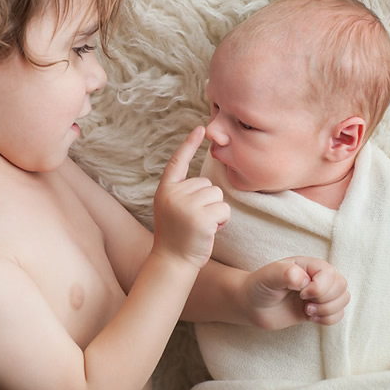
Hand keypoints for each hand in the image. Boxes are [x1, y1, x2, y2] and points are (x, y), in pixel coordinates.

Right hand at [153, 126, 230, 268]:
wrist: (172, 261)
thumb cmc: (177, 236)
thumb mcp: (173, 209)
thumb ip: (185, 193)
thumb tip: (208, 184)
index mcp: (166, 190)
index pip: (178, 162)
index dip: (189, 144)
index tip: (201, 128)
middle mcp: (174, 194)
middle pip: (207, 184)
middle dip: (208, 202)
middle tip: (194, 221)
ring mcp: (186, 205)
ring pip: (217, 196)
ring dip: (216, 212)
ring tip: (200, 227)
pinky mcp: (201, 218)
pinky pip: (224, 209)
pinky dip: (222, 222)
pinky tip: (209, 232)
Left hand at [243, 257, 349, 329]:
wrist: (251, 306)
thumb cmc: (259, 286)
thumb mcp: (268, 276)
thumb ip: (286, 273)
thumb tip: (305, 280)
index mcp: (308, 264)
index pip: (330, 273)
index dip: (320, 287)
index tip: (301, 293)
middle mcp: (316, 277)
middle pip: (341, 285)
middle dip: (325, 299)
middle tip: (305, 304)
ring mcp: (319, 293)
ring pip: (344, 299)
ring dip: (328, 310)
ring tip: (307, 311)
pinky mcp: (318, 308)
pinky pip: (339, 314)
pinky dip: (328, 319)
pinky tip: (311, 318)